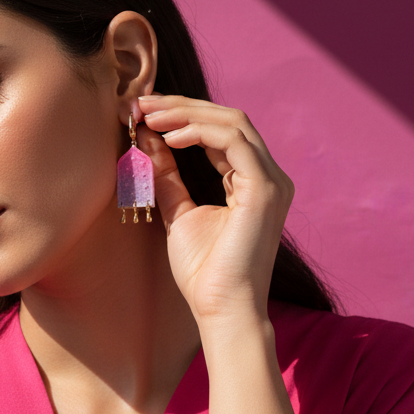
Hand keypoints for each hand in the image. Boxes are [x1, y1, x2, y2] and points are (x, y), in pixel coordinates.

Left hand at [137, 95, 293, 324]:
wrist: (221, 310)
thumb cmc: (203, 272)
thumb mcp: (177, 212)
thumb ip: (167, 175)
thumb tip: (147, 139)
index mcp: (253, 181)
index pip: (220, 131)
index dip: (182, 116)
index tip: (142, 113)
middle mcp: (269, 177)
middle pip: (228, 119)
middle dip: (181, 106)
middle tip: (141, 103)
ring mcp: (271, 181)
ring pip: (233, 122)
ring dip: (187, 113)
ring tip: (149, 116)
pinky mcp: (265, 189)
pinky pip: (234, 140)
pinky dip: (199, 131)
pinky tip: (168, 137)